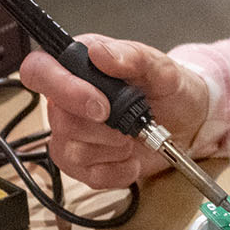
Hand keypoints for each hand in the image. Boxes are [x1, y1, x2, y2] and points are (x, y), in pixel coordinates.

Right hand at [21, 36, 210, 189]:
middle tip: (128, 125)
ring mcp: (74, 133)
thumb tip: (100, 53)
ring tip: (133, 138)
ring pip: (69, 150)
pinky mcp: (84, 163)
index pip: (39, 70)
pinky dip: (115, 171)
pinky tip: (132, 159)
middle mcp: (69, 99)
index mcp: (80, 65)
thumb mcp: (160, 67)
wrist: (189, 122)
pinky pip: (86, 176)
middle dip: (100, 128)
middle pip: (57, 118)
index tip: (100, 105)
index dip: (62, 89)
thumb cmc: (170, 89)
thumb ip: (132, 56)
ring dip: (111, 149)